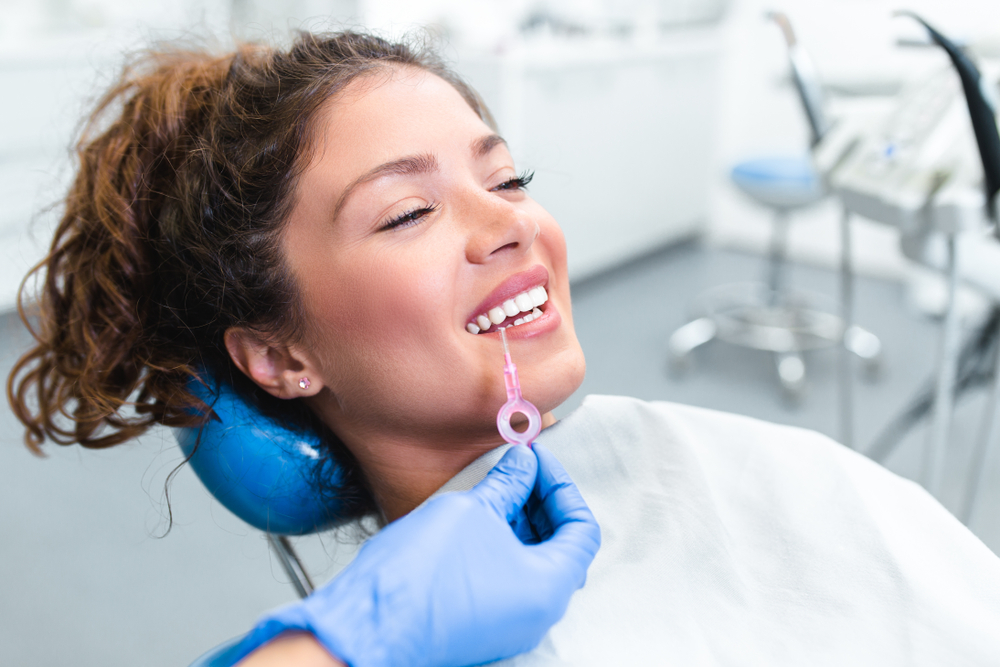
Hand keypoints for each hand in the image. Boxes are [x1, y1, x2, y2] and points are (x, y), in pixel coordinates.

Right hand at [234, 443, 600, 666]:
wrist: (366, 624)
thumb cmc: (419, 576)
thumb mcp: (472, 510)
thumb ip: (507, 484)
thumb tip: (523, 464)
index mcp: (548, 588)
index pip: (582, 529)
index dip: (560, 486)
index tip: (536, 461)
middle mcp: (536, 613)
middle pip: (560, 546)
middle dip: (540, 501)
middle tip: (516, 469)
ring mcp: (508, 624)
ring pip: (531, 563)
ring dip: (518, 520)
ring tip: (492, 487)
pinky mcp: (481, 624)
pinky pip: (506, 579)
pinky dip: (500, 544)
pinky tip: (476, 516)